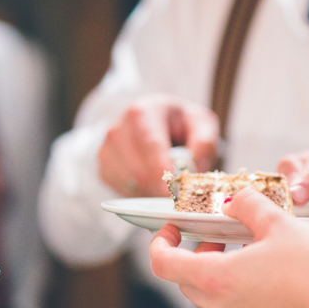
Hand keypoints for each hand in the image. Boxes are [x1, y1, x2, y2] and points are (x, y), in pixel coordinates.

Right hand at [98, 94, 218, 196]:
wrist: (154, 121)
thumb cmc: (180, 124)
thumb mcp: (201, 124)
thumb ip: (204, 143)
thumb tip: (194, 169)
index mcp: (142, 112)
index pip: (150, 145)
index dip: (161, 172)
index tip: (172, 193)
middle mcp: (117, 130)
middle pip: (138, 171)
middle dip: (162, 188)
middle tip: (183, 193)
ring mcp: (106, 150)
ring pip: (130, 185)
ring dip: (153, 193)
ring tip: (169, 183)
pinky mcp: (103, 169)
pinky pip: (123, 192)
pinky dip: (142, 195)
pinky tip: (153, 184)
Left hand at [150, 187, 308, 307]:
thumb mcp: (278, 221)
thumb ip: (246, 205)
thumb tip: (233, 202)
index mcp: (215, 279)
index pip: (163, 263)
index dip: (161, 241)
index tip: (173, 226)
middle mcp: (221, 306)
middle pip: (185, 279)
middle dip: (192, 253)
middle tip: (217, 233)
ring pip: (210, 293)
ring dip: (216, 268)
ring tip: (247, 245)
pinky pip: (235, 304)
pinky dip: (237, 283)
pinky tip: (268, 266)